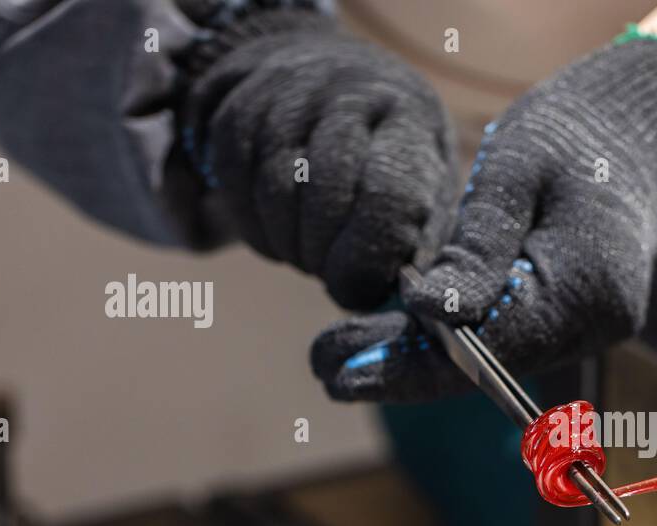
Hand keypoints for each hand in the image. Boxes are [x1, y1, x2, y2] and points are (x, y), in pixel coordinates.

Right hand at [181, 7, 457, 310]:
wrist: (339, 92)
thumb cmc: (392, 170)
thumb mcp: (422, 202)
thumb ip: (413, 254)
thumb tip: (400, 305)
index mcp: (410, 123)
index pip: (388, 194)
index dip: (366, 256)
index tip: (354, 289)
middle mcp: (352, 92)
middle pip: (325, 190)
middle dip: (322, 252)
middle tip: (329, 271)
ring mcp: (291, 90)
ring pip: (273, 186)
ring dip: (286, 242)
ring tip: (307, 253)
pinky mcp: (241, 101)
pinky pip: (233, 174)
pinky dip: (249, 222)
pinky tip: (276, 233)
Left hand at [309, 33, 656, 401]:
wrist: (630, 131)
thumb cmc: (569, 136)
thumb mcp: (512, 174)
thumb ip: (475, 248)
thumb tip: (428, 313)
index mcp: (588, 288)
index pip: (490, 348)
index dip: (413, 367)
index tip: (343, 373)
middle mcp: (596, 325)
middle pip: (487, 367)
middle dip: (404, 370)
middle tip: (324, 366)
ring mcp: (590, 330)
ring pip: (493, 360)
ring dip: (423, 357)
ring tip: (344, 349)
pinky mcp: (576, 325)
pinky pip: (506, 341)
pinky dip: (455, 339)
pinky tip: (399, 332)